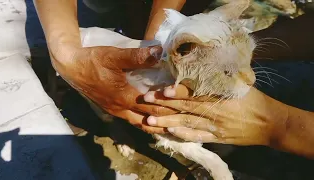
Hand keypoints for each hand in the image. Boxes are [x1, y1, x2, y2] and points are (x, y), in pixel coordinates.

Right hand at [51, 44, 177, 133]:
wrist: (72, 67)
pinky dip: (143, 121)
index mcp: (124, 98)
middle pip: (147, 122)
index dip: (170, 109)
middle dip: (165, 122)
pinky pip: (130, 120)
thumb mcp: (115, 56)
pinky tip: (149, 119)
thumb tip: (160, 52)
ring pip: (138, 123)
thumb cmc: (93, 61)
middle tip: (181, 122)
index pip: (153, 108)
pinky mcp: (110, 108)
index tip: (184, 108)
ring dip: (154, 125)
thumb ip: (138, 56)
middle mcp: (120, 109)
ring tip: (169, 127)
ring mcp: (114, 111)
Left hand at [143, 85, 287, 145]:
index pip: (194, 94)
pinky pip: (197, 136)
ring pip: (186, 124)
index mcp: (220, 96)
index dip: (177, 92)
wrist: (270, 123)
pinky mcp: (216, 138)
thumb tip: (205, 64)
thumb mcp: (241, 83)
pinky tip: (169, 132)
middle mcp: (214, 112)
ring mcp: (214, 127)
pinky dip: (183, 135)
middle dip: (164, 104)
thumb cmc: (255, 99)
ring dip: (167, 122)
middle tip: (145, 100)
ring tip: (149, 120)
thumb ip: (222, 76)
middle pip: (185, 108)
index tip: (161, 90)